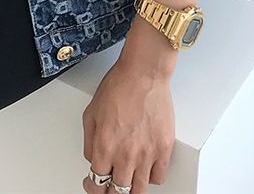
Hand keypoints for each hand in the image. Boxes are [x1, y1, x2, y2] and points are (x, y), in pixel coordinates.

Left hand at [81, 56, 174, 193]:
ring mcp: (146, 154)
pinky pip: (158, 177)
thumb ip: (89, 142)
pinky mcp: (164, 148)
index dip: (93, 188)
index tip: (94, 185)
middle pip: (118, 192)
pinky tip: (146, 168)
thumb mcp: (90, 113)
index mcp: (104, 146)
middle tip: (110, 185)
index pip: (97, 184)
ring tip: (128, 180)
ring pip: (139, 190)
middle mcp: (125, 155)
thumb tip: (93, 160)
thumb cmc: (119, 86)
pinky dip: (151, 177)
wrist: (143, 72)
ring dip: (131, 188)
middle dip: (111, 191)